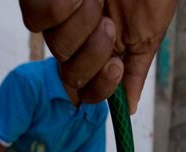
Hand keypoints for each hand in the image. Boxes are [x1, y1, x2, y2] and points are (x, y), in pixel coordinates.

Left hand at [19, 0, 177, 112]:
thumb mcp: (147, 34)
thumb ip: (135, 72)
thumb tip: (127, 108)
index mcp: (99, 53)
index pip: (86, 91)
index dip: (98, 88)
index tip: (117, 67)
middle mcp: (75, 39)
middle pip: (70, 75)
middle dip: (93, 53)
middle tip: (109, 22)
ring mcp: (56, 19)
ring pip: (58, 47)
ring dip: (82, 25)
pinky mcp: (41, 0)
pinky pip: (38, 20)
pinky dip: (61, 8)